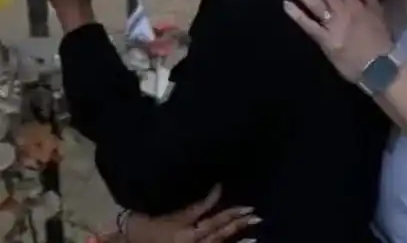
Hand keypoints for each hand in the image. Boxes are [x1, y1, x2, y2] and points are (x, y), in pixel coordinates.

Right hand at [125, 187, 257, 242]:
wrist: (130, 241)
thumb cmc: (148, 225)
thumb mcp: (172, 214)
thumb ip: (197, 205)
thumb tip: (219, 188)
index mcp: (185, 235)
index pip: (214, 223)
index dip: (231, 214)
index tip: (249, 207)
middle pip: (219, 236)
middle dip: (238, 227)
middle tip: (257, 218)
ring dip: (237, 242)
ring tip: (255, 238)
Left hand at [279, 0, 391, 82]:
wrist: (381, 66)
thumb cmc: (380, 40)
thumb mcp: (378, 10)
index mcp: (356, 1)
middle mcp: (344, 9)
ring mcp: (334, 24)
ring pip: (314, 1)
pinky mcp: (327, 41)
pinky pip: (310, 26)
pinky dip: (298, 15)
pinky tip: (285, 5)